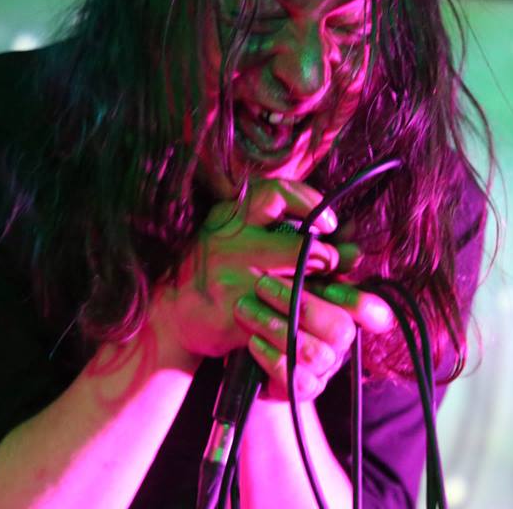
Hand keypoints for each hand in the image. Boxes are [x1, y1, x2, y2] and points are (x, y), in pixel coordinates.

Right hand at [150, 179, 342, 359]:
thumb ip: (277, 226)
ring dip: (318, 289)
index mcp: (228, 219)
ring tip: (323, 289)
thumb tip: (343, 232)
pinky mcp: (235, 316)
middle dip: (326, 257)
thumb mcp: (232, 234)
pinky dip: (300, 317)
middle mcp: (228, 245)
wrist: (169, 317)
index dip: (310, 204)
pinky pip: (282, 316)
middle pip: (299, 248)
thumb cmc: (211, 270)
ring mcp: (231, 282)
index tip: (329, 222)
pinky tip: (304, 315)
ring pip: (296, 286)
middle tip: (333, 262)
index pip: (276, 194)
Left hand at [235, 274, 393, 400]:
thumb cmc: (272, 305)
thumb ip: (316, 264)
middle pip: (339, 329)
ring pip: (311, 352)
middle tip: (262, 284)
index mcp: (345, 311)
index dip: (358, 302)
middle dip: (300, 304)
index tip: (328, 286)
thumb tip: (352, 252)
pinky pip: (294, 378)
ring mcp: (324, 368)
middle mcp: (340, 342)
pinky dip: (271, 357)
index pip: (375, 313)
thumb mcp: (291, 278)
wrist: (245, 348)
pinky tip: (253, 341)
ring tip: (245, 308)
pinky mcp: (304, 389)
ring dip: (275, 326)